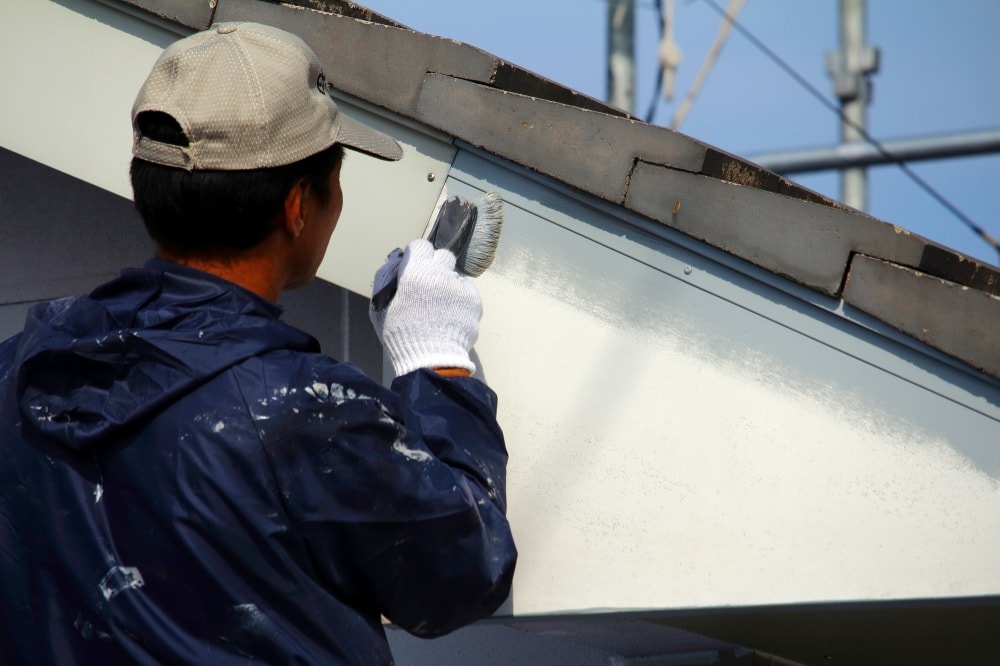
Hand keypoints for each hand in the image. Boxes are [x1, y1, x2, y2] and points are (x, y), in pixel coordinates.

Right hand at [370, 239, 481, 375]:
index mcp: (416, 273)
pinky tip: (451, 315)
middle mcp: (441, 274)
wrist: (431, 360)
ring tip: (440, 307)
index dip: (416, 257)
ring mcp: (460, 287)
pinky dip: (459, 299)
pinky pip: (466, 291)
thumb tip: (396, 261)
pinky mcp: (474, 300)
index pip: (421, 246)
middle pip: (442, 256)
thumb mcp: (380, 308)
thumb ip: (386, 280)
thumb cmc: (400, 336)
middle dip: (434, 266)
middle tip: (427, 286)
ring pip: (454, 275)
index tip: (413, 269)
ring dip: (447, 284)